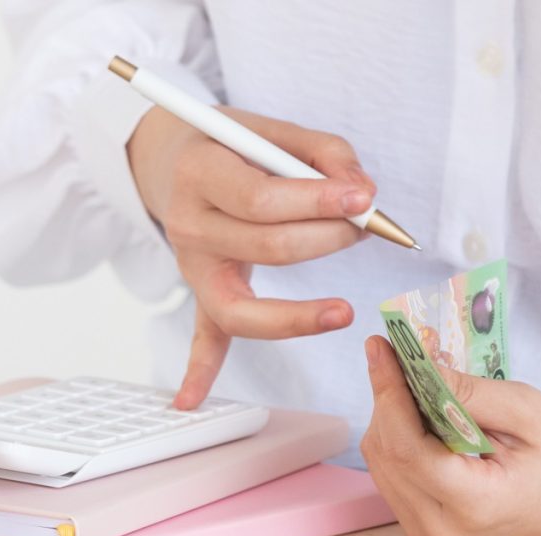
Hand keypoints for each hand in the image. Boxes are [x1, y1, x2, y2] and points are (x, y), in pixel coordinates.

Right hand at [128, 105, 376, 408]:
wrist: (175, 159)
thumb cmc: (235, 145)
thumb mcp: (274, 130)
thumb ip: (324, 153)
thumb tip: (363, 193)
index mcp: (201, 173)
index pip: (261, 198)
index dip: (318, 200)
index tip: (364, 198)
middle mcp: (189, 225)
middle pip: (266, 249)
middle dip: (329, 238)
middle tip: (365, 226)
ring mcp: (193, 268)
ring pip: (245, 307)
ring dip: (301, 314)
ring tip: (344, 309)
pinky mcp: (203, 294)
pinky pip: (202, 337)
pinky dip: (197, 369)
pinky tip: (189, 400)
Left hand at [360, 336, 540, 535]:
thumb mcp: (528, 410)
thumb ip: (468, 392)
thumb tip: (414, 365)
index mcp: (473, 505)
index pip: (405, 446)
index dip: (387, 391)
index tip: (380, 346)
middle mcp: (442, 531)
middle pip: (386, 454)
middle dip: (388, 399)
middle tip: (403, 355)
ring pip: (382, 465)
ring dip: (392, 418)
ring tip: (417, 383)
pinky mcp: (427, 533)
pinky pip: (394, 478)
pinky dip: (400, 440)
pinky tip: (422, 416)